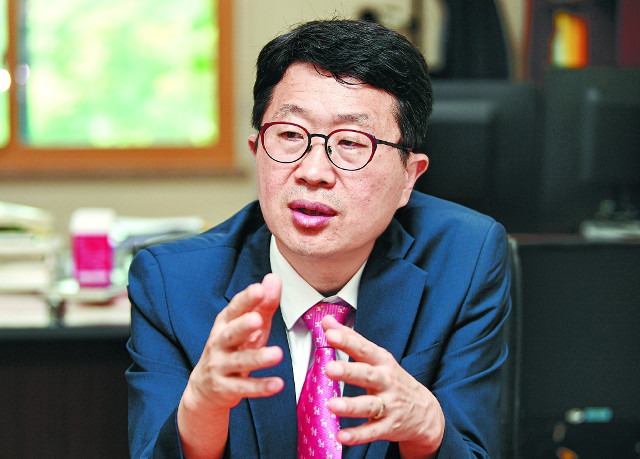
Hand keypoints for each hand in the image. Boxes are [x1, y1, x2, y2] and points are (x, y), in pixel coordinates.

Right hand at [178, 273, 284, 457]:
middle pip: (230, 333)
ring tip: (277, 354)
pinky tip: (277, 384)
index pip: (234, 309)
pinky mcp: (226, 388)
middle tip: (257, 319)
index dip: (246, 299)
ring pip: (239, 361)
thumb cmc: (232, 349)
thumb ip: (263, 304)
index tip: (259, 289)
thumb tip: (273, 278)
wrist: (204, 389)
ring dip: (258, 357)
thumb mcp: (249, 327)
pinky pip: (245, 387)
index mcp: (225, 324)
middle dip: (242, 326)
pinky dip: (261, 386)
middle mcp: (219, 343)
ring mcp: (220, 367)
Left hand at [323, 315, 444, 458]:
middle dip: (349, 372)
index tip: (330, 334)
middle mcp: (386, 381)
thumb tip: (326, 321)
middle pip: (367, 375)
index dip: (347, 341)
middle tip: (330, 369)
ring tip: (332, 405)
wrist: (425, 411)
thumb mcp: (377, 357)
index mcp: (382, 362)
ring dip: (351, 406)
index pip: (363, 349)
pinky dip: (358, 435)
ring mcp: (389, 405)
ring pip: (369, 405)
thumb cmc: (393, 379)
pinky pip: (372, 431)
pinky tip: (342, 437)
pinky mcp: (389, 426)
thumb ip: (351, 339)